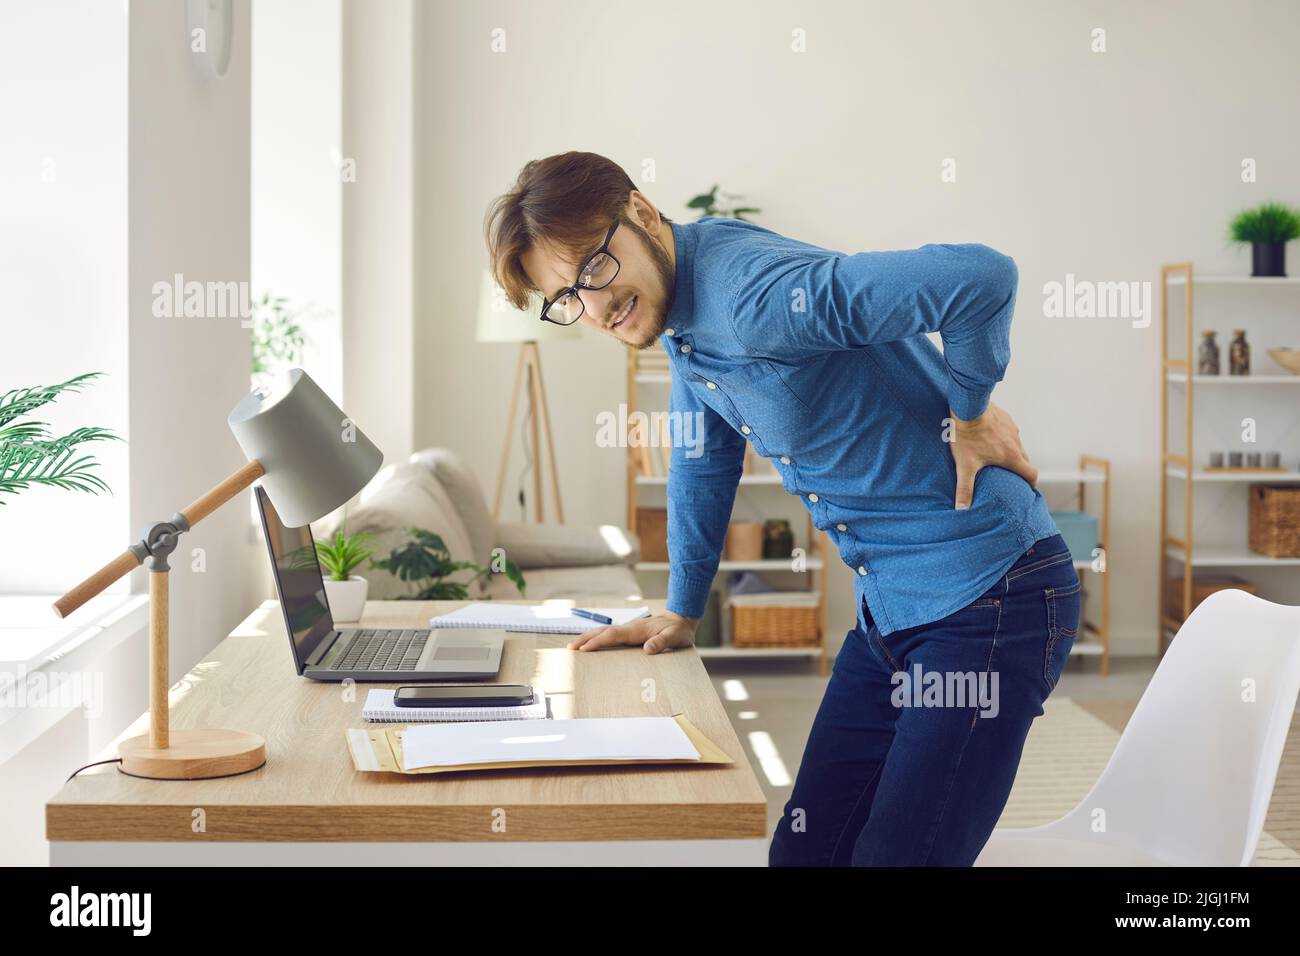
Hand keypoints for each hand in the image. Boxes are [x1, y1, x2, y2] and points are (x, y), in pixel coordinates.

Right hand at [566, 610, 697, 654]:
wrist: (681, 619)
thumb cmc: (678, 630)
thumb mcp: (675, 637)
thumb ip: (663, 642)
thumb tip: (647, 649)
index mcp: (637, 630)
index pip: (613, 635)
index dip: (598, 642)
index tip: (585, 648)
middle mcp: (629, 627)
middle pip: (603, 632)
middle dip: (585, 639)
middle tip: (570, 647)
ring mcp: (628, 629)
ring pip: (604, 632)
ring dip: (587, 637)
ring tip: (573, 645)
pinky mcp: (629, 632)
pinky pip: (609, 635)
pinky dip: (596, 638)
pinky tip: (590, 643)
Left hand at [948, 402, 1037, 508]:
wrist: (968, 407)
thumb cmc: (967, 437)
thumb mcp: (965, 465)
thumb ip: (965, 488)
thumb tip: (961, 509)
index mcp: (1011, 457)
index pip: (1031, 474)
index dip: (1031, 483)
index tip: (1026, 488)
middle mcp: (1016, 443)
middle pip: (1025, 459)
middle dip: (1019, 468)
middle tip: (1008, 474)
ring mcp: (1012, 429)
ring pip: (1016, 444)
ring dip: (1011, 451)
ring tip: (997, 456)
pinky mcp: (1005, 418)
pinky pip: (1009, 431)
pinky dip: (1003, 437)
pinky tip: (990, 437)